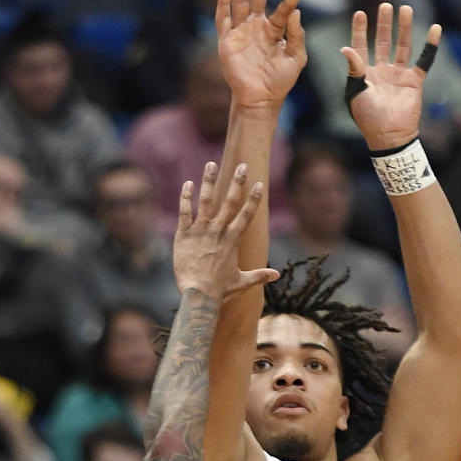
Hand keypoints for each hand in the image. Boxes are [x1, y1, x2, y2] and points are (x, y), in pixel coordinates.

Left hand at [174, 161, 278, 300]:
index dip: (254, 199)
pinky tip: (188, 184)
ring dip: (209, 182)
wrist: (199, 296)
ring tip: (211, 164)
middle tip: (242, 165)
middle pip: (230, 202)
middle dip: (237, 182)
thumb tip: (277, 275)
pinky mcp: (183, 235)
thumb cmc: (221, 291)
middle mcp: (218, 231)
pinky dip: (186, 197)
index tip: (259, 184)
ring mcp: (200, 231)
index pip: (246, 215)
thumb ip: (259, 275)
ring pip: (206, 201)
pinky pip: (184, 212)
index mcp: (233, 240)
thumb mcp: (242, 282)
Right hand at [216, 0, 305, 110]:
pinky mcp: (226, 41)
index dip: (288, 4)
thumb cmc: (280, 81)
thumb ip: (297, 35)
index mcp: (274, 30)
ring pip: (239, 3)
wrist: (260, 99)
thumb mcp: (296, 58)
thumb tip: (296, 12)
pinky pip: (223, 19)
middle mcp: (256, 27)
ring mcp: (240, 33)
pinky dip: (223, 5)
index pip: (281, 11)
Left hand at [342, 3, 440, 153]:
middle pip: (383, 41)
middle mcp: (382, 71)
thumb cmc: (367, 117)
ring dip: (404, 28)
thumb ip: (354, 68)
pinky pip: (424, 60)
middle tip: (385, 5)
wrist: (388, 135)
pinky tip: (434, 28)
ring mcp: (399, 75)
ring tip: (405, 8)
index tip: (360, 13)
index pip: (361, 46)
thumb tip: (345, 47)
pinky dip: (430, 45)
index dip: (360, 30)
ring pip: (402, 46)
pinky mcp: (414, 81)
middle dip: (384, 24)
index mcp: (364, 74)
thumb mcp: (355, 92)